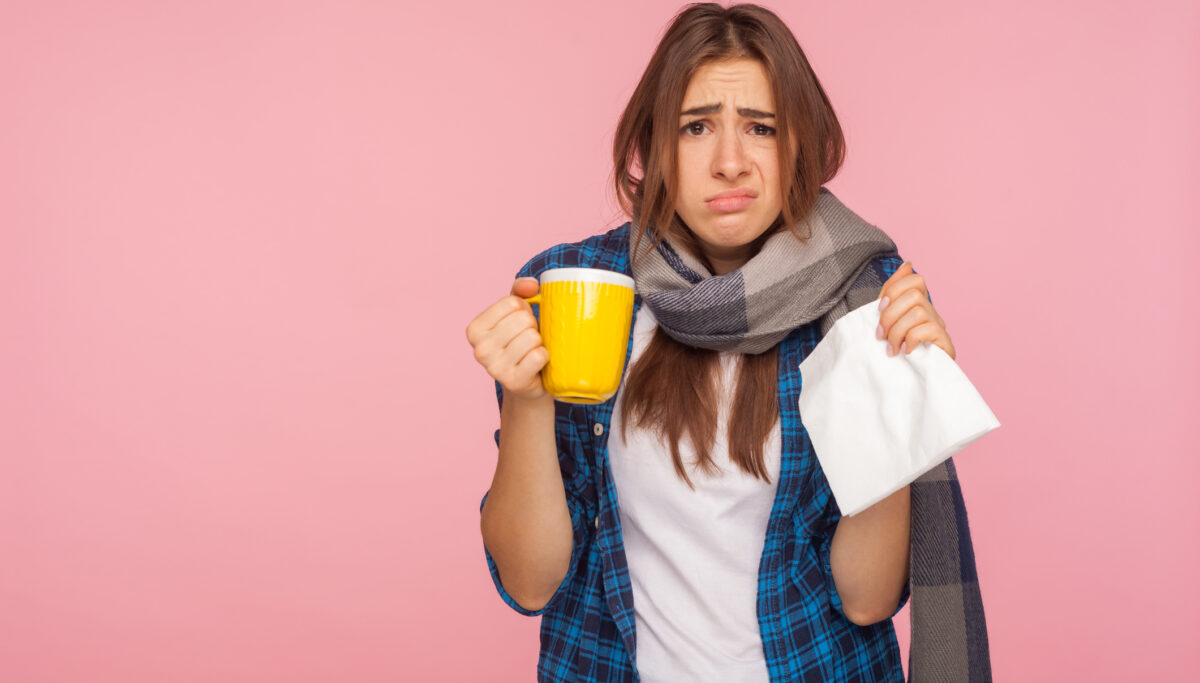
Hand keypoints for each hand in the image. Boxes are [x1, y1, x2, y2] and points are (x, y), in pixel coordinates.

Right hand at [466, 277, 549, 400]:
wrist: (528, 383)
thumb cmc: (521, 342)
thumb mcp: (516, 313)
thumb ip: (520, 291)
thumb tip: (532, 284)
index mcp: (475, 329)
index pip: (512, 303)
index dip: (524, 310)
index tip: (520, 324)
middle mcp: (479, 349)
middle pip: (523, 319)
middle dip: (533, 327)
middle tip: (528, 340)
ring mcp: (494, 368)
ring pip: (532, 337)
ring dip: (539, 343)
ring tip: (532, 351)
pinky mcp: (513, 382)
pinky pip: (539, 356)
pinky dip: (545, 357)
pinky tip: (537, 365)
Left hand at [875, 262, 955, 360]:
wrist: (912, 380)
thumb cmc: (897, 348)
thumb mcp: (888, 320)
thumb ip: (892, 294)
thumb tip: (906, 265)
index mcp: (919, 304)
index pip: (915, 280)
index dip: (894, 289)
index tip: (879, 308)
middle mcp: (933, 312)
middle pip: (915, 295)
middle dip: (891, 315)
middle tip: (881, 335)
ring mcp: (940, 327)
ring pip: (919, 312)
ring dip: (898, 331)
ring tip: (891, 348)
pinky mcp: (945, 343)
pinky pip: (929, 329)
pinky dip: (912, 339)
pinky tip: (905, 351)